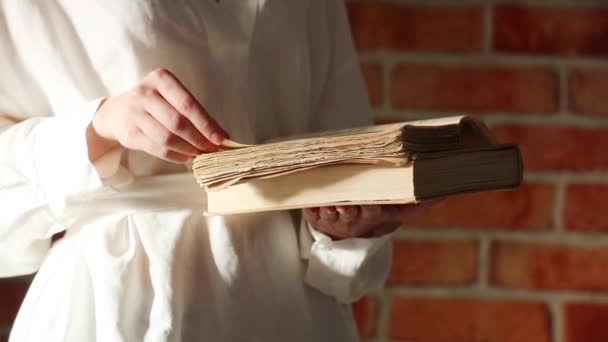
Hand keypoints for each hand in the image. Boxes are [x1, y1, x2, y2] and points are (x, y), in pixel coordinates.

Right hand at [87, 68, 227, 162]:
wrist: (117, 111)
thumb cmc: (156, 103)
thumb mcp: (173, 98)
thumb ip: (196, 113)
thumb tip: (221, 135)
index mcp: (161, 79)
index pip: (188, 104)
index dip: (206, 123)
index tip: (221, 138)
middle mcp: (145, 93)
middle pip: (178, 122)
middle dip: (199, 139)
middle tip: (212, 149)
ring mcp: (134, 114)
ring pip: (168, 138)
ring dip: (189, 149)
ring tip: (200, 153)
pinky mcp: (130, 134)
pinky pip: (158, 149)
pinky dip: (177, 156)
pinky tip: (187, 157)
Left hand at [302, 202, 437, 239]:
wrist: (341, 231)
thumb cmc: (370, 213)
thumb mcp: (393, 210)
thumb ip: (416, 203)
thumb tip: (444, 194)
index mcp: (370, 216)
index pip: (372, 211)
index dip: (369, 208)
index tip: (367, 203)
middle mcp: (351, 220)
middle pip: (349, 215)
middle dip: (347, 210)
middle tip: (344, 204)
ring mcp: (331, 218)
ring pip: (329, 214)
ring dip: (328, 210)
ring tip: (329, 204)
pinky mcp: (313, 214)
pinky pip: (309, 211)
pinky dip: (310, 206)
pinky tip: (310, 200)